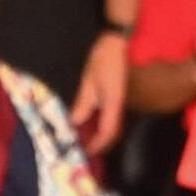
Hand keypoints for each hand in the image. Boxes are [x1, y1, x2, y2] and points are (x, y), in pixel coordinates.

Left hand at [70, 30, 126, 155]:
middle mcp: (119, 105)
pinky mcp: (118, 96)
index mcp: (113, 103)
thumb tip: (75, 123)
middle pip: (113, 132)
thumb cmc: (103, 59)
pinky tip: (90, 123)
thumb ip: (83, 104)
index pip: (108, 131)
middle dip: (100, 144)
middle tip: (84, 149)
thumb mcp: (89, 82)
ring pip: (113, 125)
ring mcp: (120, 101)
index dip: (98, 144)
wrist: (117, 43)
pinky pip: (111, 116)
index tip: (86, 152)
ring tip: (86, 139)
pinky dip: (100, 124)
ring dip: (100, 135)